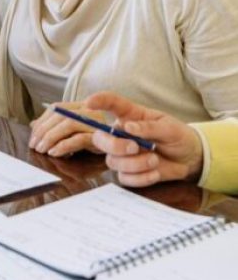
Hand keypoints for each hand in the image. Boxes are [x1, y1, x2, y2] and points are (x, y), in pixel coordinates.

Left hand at [29, 102, 105, 156]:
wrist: (122, 147)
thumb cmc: (95, 138)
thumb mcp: (73, 130)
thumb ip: (55, 125)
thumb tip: (33, 124)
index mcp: (81, 106)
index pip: (56, 108)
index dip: (42, 121)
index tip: (33, 136)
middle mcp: (89, 110)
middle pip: (60, 115)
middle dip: (43, 131)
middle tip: (34, 145)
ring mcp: (95, 122)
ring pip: (68, 124)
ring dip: (50, 138)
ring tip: (42, 150)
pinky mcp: (100, 137)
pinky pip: (78, 139)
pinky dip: (63, 145)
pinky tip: (54, 152)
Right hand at [85, 92, 203, 187]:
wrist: (189, 159)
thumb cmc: (178, 137)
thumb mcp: (170, 128)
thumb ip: (150, 127)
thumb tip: (128, 127)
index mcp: (130, 116)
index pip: (111, 104)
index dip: (98, 101)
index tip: (89, 103)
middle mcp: (121, 135)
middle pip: (100, 138)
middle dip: (114, 145)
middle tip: (135, 147)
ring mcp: (121, 155)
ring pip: (112, 161)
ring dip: (135, 164)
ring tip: (155, 160)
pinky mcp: (127, 172)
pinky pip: (124, 178)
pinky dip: (141, 177)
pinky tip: (155, 172)